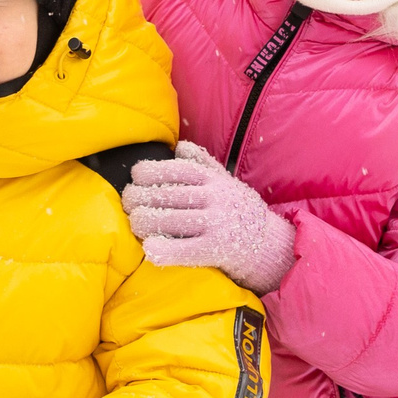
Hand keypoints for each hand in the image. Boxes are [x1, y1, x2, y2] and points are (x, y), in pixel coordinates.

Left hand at [124, 141, 297, 293]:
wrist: (270, 244)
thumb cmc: (239, 212)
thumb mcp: (226, 182)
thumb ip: (203, 164)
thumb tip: (178, 147)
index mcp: (215, 180)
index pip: (178, 170)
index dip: (152, 171)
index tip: (136, 176)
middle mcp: (216, 198)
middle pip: (168, 195)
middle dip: (140, 198)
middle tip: (128, 202)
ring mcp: (217, 224)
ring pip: (169, 220)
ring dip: (144, 222)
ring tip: (135, 223)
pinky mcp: (217, 249)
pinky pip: (185, 250)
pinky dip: (164, 250)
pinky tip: (149, 250)